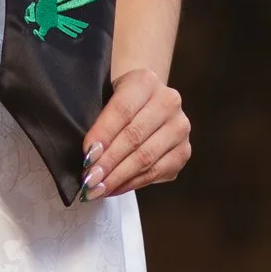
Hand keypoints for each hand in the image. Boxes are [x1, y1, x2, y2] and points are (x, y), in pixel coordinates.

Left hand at [83, 65, 190, 199]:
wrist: (147, 101)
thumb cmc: (120, 103)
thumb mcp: (107, 98)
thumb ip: (99, 122)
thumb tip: (89, 158)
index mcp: (146, 81)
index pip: (122, 110)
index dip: (103, 134)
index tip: (86, 155)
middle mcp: (169, 102)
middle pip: (134, 136)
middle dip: (109, 162)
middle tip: (89, 180)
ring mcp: (180, 128)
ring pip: (146, 158)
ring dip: (119, 177)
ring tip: (97, 190)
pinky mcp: (183, 151)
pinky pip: (155, 172)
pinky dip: (132, 183)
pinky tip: (114, 189)